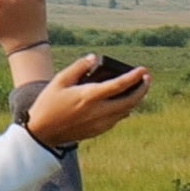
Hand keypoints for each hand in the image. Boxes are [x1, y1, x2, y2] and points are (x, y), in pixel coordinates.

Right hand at [26, 57, 149, 149]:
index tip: (143, 69)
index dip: (134, 77)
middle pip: (130, 100)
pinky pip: (118, 118)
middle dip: (143, 89)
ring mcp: (100, 123)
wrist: (42, 132)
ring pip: (127, 111)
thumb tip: (94, 58)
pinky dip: (125, 109)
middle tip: (147, 78)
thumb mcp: (59, 81)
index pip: (119, 85)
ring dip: (136, 99)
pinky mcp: (98, 131)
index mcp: (89, 96)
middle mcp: (99, 111)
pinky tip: (124, 103)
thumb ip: (78, 67)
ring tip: (139, 88)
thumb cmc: (48, 104)